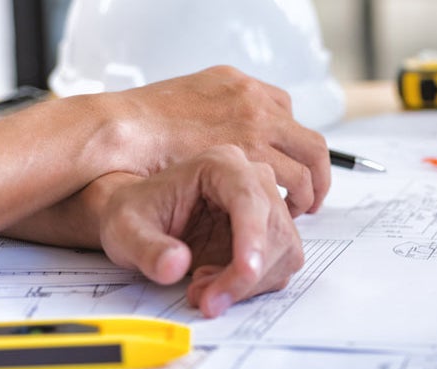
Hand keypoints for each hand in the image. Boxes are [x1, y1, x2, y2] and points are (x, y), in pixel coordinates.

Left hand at [98, 146, 303, 317]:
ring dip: (249, 283)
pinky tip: (217, 284)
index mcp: (220, 165)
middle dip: (245, 274)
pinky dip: (252, 287)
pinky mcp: (269, 236)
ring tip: (203, 288)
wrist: (140, 224)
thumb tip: (175, 264)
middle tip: (208, 300)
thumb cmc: (135, 215)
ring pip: (284, 252)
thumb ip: (147, 248)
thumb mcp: (125, 230)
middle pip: (274, 230)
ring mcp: (266, 209)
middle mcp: (252, 181)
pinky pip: (279, 267)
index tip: (246, 271)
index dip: (253, 236)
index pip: (250, 198)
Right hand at [106, 65, 330, 215]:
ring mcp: (254, 124)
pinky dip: (292, 200)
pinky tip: (278, 216)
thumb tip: (230, 139)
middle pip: (308, 139)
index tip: (291, 164)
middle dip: (317, 170)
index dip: (291, 144)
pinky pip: (290, 180)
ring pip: (305, 163)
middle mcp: (252, 100)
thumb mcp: (184, 106)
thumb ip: (214, 117)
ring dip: (308, 189)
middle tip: (312, 195)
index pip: (285, 111)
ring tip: (300, 209)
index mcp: (237, 84)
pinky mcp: (250, 155)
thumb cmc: (141, 131)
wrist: (119, 131)